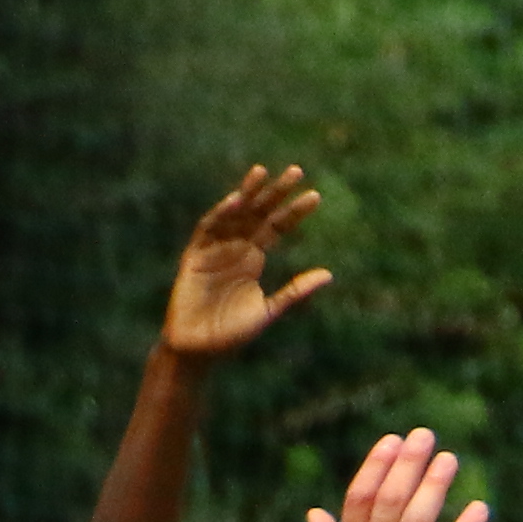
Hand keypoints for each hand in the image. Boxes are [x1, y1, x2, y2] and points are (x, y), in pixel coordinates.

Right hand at [161, 164, 330, 359]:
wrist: (199, 350)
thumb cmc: (232, 333)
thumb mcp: (269, 310)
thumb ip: (295, 291)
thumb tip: (329, 274)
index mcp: (253, 258)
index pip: (277, 227)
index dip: (294, 212)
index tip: (315, 196)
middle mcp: (235, 248)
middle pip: (258, 213)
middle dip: (276, 193)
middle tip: (297, 171)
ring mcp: (214, 249)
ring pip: (233, 214)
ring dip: (247, 193)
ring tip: (263, 172)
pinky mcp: (194, 256)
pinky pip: (208, 230)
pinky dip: (221, 215)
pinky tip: (237, 201)